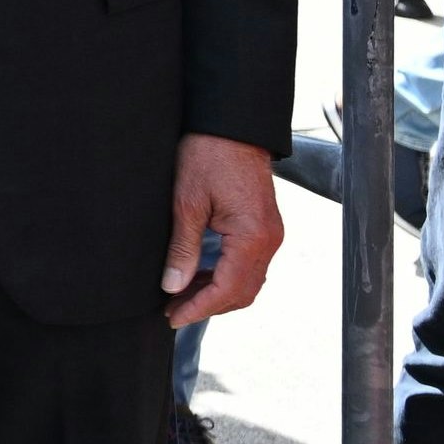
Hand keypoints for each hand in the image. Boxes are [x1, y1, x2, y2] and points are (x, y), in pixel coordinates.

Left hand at [164, 134, 283, 324]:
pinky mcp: (264, 227)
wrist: (232, 125)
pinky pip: (249, 264)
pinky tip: (199, 276)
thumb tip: (173, 286)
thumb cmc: (208, 155)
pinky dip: (225, 276)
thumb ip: (183, 248)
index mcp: (253, 237)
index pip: (228, 290)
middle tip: (172, 311)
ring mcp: (270, 234)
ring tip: (180, 296)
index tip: (173, 318)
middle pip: (242, 292)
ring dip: (217, 293)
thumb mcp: (187, 202)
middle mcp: (269, 240)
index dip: (199, 308)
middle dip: (208, 306)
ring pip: (247, 280)